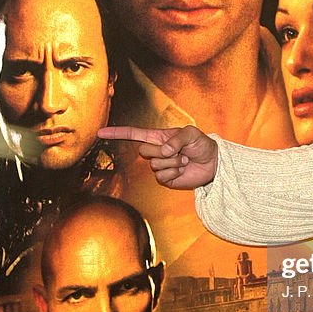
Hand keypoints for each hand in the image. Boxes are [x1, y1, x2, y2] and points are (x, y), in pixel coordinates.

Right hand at [98, 125, 217, 189]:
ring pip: (155, 165)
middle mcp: (156, 151)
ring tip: (184, 160)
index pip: (133, 135)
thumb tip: (164, 151)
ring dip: (172, 162)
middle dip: (161, 151)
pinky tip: (182, 169)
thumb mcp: (191, 134)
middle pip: (144, 151)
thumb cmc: (201, 144)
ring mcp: (159, 166)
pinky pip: (161, 176)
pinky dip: (174, 172)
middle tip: (178, 151)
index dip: (117, 133)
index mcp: (158, 137)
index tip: (100, 132)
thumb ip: (177, 139)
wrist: (212, 163)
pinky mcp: (165, 179)